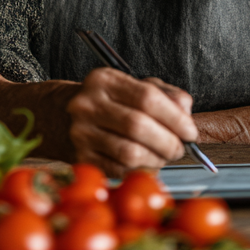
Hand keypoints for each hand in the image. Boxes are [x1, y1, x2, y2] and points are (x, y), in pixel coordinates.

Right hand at [65, 67, 198, 176]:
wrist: (60, 117)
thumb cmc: (109, 103)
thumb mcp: (134, 87)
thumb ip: (165, 95)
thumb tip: (185, 112)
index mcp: (104, 80)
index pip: (147, 98)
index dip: (175, 118)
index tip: (190, 131)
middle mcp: (87, 104)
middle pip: (138, 126)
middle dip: (168, 142)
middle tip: (180, 148)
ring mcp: (80, 132)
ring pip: (129, 152)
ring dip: (156, 159)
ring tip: (163, 157)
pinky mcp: (79, 157)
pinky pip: (119, 170)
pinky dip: (139, 170)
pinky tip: (145, 163)